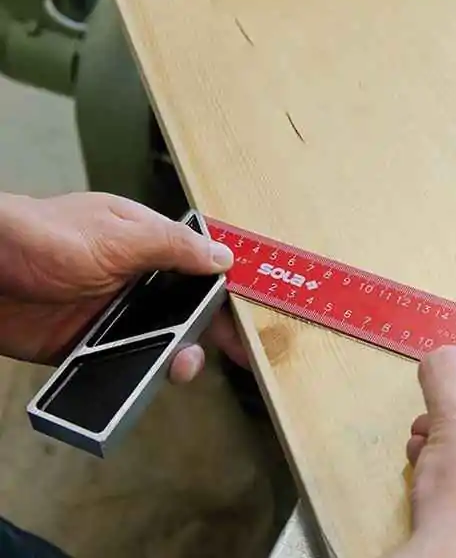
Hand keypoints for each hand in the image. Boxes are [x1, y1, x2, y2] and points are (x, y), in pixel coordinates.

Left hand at [0, 192, 247, 381]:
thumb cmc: (46, 237)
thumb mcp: (117, 234)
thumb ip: (172, 246)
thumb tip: (222, 257)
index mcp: (147, 243)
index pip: (199, 265)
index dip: (227, 288)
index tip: (252, 312)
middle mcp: (137, 279)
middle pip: (187, 307)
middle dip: (213, 328)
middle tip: (238, 352)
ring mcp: (115, 313)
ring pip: (163, 338)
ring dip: (181, 354)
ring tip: (184, 365)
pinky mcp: (92, 344)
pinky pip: (129, 361)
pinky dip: (145, 372)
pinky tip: (155, 376)